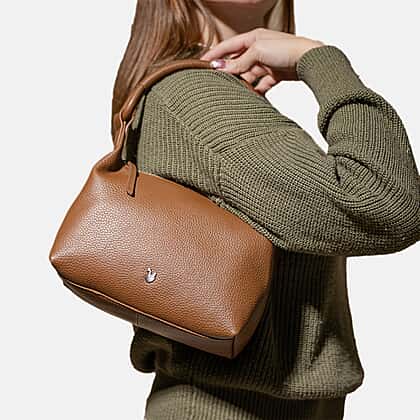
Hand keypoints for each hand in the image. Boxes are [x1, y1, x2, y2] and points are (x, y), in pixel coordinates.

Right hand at [200, 27, 324, 94]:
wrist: (310, 60)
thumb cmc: (287, 49)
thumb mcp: (257, 52)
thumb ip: (238, 61)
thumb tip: (221, 67)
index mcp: (253, 38)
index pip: (228, 45)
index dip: (214, 54)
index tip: (202, 63)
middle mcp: (259, 49)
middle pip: (237, 62)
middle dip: (228, 72)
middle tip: (217, 82)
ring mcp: (267, 63)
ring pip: (248, 75)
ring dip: (242, 84)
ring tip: (234, 92)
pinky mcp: (275, 75)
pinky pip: (261, 84)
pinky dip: (256, 91)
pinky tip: (251, 97)